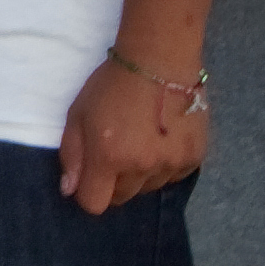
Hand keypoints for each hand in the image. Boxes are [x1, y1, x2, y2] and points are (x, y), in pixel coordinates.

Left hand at [59, 53, 207, 212]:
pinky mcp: (195, 157)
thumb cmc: (111, 86)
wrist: (159, 62)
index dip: (88, 192)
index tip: (91, 177)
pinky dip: (165, 166)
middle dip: (114, 182)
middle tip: (116, 152)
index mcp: (108, 157)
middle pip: (123, 197)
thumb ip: (71, 156)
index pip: (95, 203)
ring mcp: (172, 163)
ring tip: (141, 142)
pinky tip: (162, 140)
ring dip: (141, 174)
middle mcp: (142, 166)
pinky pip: (174, 176)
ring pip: (149, 188)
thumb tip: (70, 190)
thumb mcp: (77, 116)